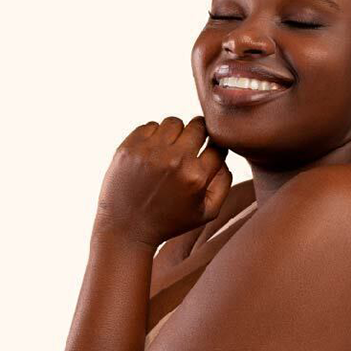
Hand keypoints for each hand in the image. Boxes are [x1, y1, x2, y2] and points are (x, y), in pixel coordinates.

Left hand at [94, 115, 231, 246]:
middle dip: (197, 136)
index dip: (213, 149)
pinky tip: (151, 155)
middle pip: (198, 126)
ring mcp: (150, 151)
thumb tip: (223, 155)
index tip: (205, 155)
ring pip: (174, 122)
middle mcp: (175, 160)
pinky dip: (153, 136)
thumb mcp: (206, 212)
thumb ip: (224, 183)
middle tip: (188, 149)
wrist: (125, 229)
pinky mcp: (130, 146)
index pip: (217, 146)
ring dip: (174, 134)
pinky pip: (150, 126)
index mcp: (196, 177)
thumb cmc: (169, 221)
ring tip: (168, 152)